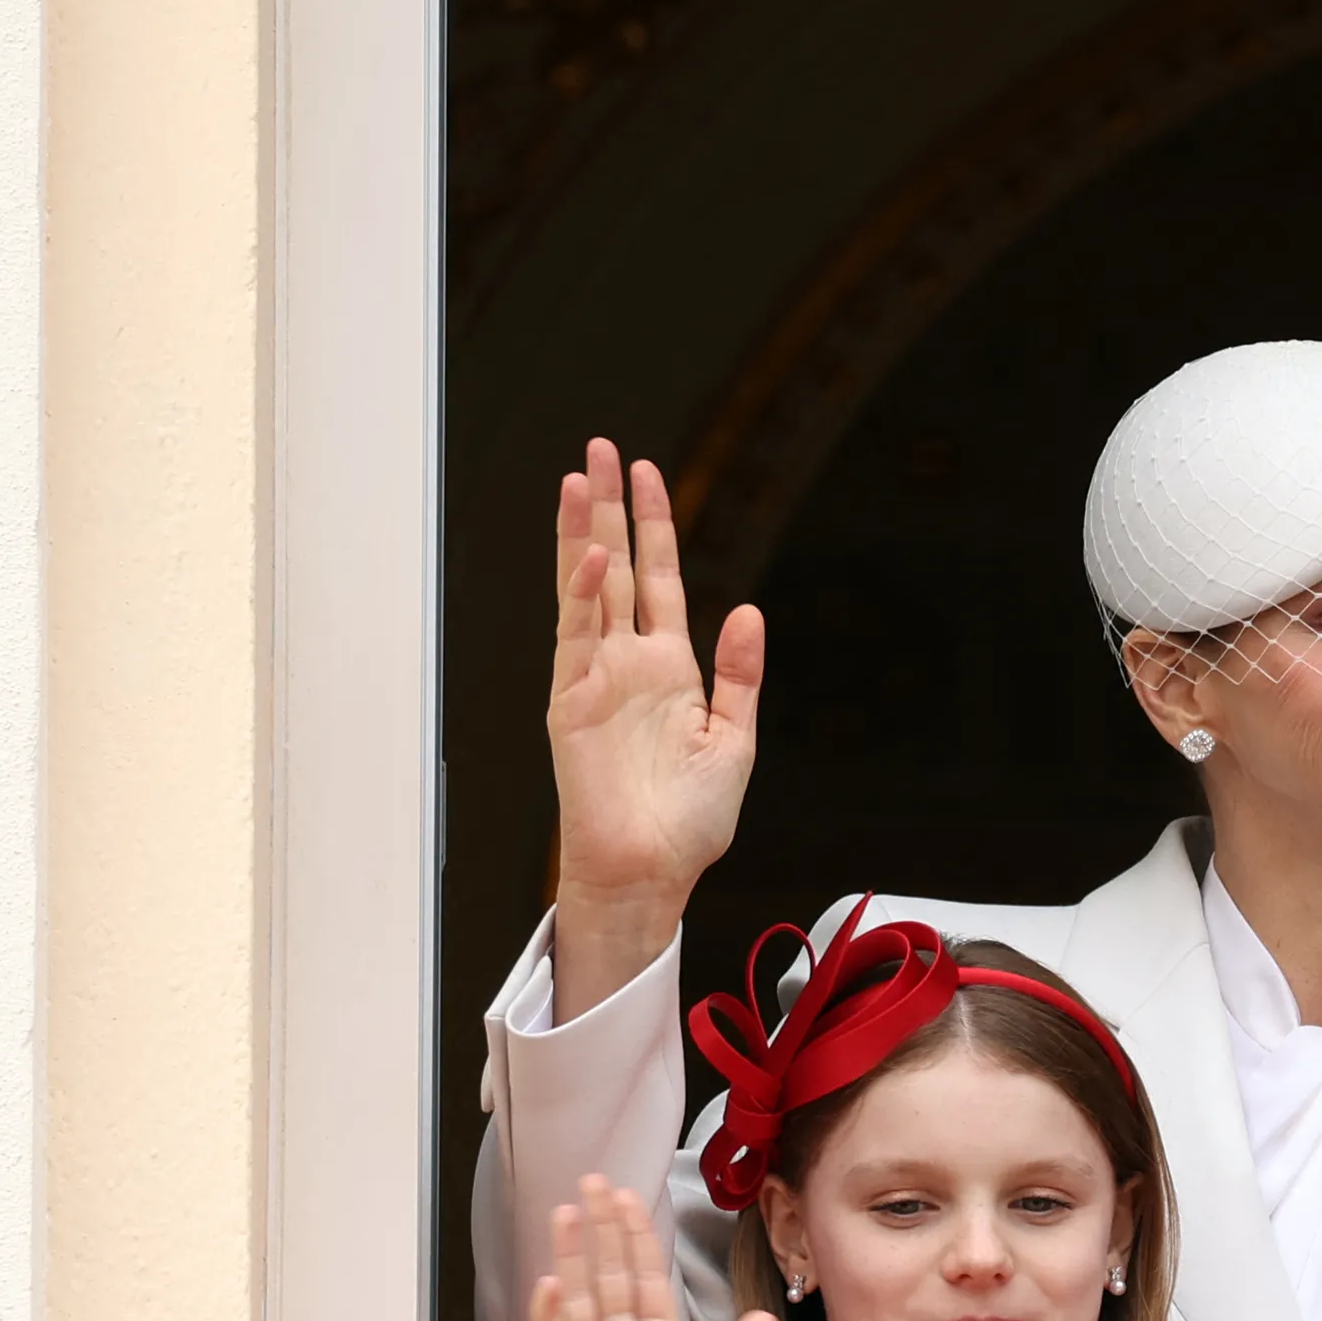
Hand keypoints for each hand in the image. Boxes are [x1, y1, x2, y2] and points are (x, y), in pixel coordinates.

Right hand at [532, 1176, 775, 1320]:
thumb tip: (764, 1320)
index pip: (649, 1279)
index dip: (640, 1238)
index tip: (633, 1196)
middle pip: (608, 1276)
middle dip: (601, 1230)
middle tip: (592, 1182)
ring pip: (577, 1300)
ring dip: (571, 1259)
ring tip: (565, 1215)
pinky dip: (549, 1318)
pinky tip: (548, 1284)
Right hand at [548, 443, 765, 1015]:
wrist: (654, 871)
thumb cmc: (689, 820)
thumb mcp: (735, 738)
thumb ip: (740, 675)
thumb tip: (749, 612)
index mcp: (670, 669)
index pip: (660, 580)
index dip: (655, 526)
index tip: (649, 474)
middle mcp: (628, 663)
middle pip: (617, 567)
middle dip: (610, 508)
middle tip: (604, 449)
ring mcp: (596, 677)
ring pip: (587, 587)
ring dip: (583, 532)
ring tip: (580, 475)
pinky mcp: (572, 701)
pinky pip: (577, 637)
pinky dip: (584, 594)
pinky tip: (592, 553)